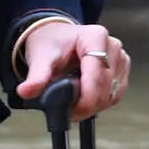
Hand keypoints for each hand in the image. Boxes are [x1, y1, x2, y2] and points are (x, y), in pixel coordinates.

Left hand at [16, 21, 130, 118]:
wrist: (56, 37)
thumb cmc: (50, 43)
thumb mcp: (40, 58)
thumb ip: (36, 77)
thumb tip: (26, 91)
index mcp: (95, 37)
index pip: (97, 76)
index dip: (86, 99)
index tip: (72, 111)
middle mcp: (112, 45)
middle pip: (106, 87)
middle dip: (88, 104)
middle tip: (69, 110)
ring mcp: (120, 57)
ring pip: (113, 93)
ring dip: (95, 105)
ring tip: (75, 104)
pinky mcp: (121, 69)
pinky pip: (115, 93)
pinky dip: (101, 102)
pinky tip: (86, 99)